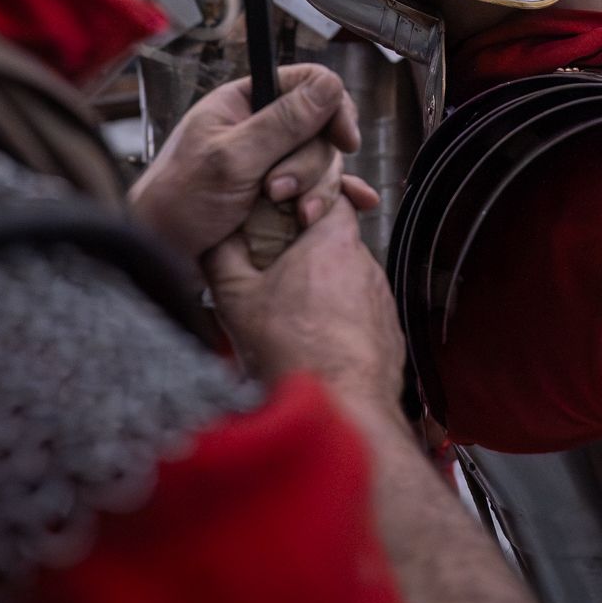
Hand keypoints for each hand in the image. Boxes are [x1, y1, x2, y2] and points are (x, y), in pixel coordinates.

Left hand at [127, 64, 361, 261]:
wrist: (162, 258)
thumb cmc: (177, 204)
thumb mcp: (231, 159)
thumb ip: (282, 123)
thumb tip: (328, 86)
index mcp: (244, 103)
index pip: (308, 84)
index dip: (331, 107)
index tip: (343, 137)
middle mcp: (261, 128)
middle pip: (321, 130)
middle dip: (309, 165)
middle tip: (278, 190)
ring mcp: (272, 163)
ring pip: (323, 163)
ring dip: (314, 190)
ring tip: (289, 213)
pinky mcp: (280, 195)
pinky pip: (321, 188)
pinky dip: (336, 197)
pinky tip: (355, 204)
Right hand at [208, 202, 405, 415]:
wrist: (342, 408)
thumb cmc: (294, 353)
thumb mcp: (237, 299)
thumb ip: (222, 256)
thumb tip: (213, 238)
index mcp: (333, 243)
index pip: (331, 194)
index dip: (306, 199)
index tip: (284, 213)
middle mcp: (366, 265)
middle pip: (336, 240)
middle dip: (307, 252)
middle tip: (275, 272)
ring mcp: (381, 299)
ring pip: (349, 279)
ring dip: (323, 289)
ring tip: (291, 316)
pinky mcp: (389, 331)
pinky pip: (362, 313)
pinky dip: (340, 321)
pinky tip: (315, 342)